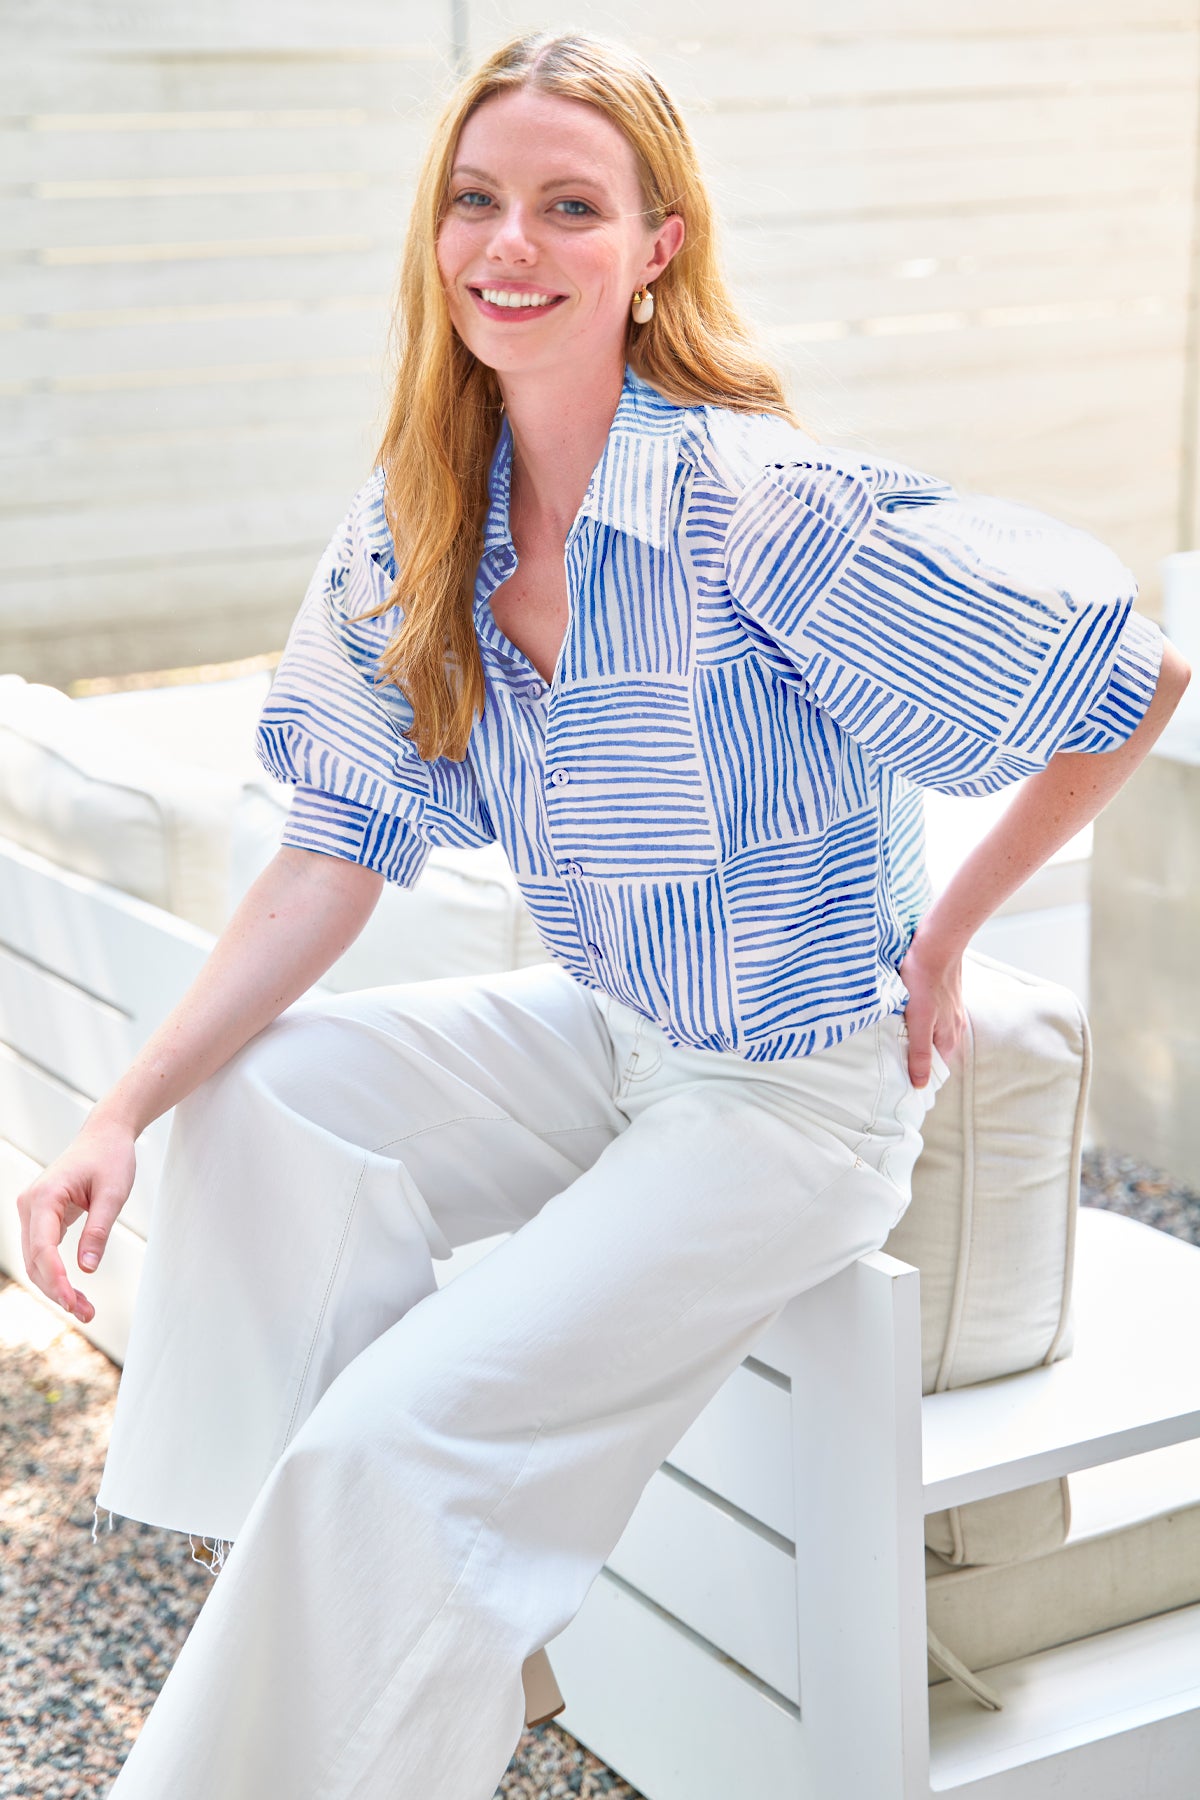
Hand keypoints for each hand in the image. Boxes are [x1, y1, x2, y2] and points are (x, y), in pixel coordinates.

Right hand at [16, 1120, 136, 1324]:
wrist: (105, 1136)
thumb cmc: (110, 1158)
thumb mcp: (113, 1194)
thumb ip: (99, 1230)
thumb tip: (87, 1268)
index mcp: (45, 1196)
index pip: (43, 1247)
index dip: (56, 1279)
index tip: (73, 1301)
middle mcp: (30, 1204)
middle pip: (35, 1260)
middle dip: (57, 1290)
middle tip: (86, 1313)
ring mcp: (32, 1211)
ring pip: (35, 1261)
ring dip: (55, 1287)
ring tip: (85, 1309)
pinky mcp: (40, 1217)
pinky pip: (42, 1252)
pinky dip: (56, 1273)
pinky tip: (74, 1291)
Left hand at [897, 919, 967, 1087]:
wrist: (937, 942)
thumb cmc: (925, 980)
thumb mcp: (919, 1021)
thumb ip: (919, 1053)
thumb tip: (920, 1084)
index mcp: (949, 1038)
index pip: (936, 1068)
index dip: (918, 1074)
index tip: (898, 1077)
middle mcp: (953, 1027)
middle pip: (932, 1051)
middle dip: (913, 1055)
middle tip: (889, 1057)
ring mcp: (949, 1010)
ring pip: (930, 1032)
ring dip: (913, 1036)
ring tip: (892, 1036)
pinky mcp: (941, 996)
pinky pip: (929, 1015)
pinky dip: (916, 1019)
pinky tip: (902, 1013)